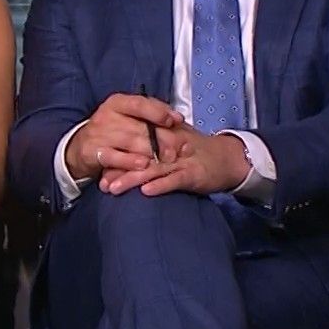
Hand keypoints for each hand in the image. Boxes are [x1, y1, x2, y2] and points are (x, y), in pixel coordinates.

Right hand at [64, 93, 183, 180]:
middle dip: (163, 139)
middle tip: (179, 149)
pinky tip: (144, 165)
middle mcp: (106, 115)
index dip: (160, 112)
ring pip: (130, 142)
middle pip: (140, 126)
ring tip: (167, 159)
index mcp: (117, 102)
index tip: (177, 120)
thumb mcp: (127, 117)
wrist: (82, 147)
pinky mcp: (93, 152)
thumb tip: (177, 119)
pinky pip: (115, 158)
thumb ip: (151, 115)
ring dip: (151, 152)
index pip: (141, 103)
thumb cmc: (113, 131)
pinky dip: (131, 162)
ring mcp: (99, 134)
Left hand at [100, 127, 247, 198]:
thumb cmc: (199, 153)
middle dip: (118, 170)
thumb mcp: (175, 145)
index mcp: (164, 137)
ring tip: (114, 188)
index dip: (116, 155)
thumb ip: (154, 147)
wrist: (229, 158)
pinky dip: (160, 185)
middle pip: (140, 156)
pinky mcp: (194, 174)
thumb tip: (126, 156)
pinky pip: (174, 180)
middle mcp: (170, 146)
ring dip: (132, 179)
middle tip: (101, 182)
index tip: (98, 167)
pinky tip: (145, 192)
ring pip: (153, 168)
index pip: (135, 143)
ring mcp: (182, 160)